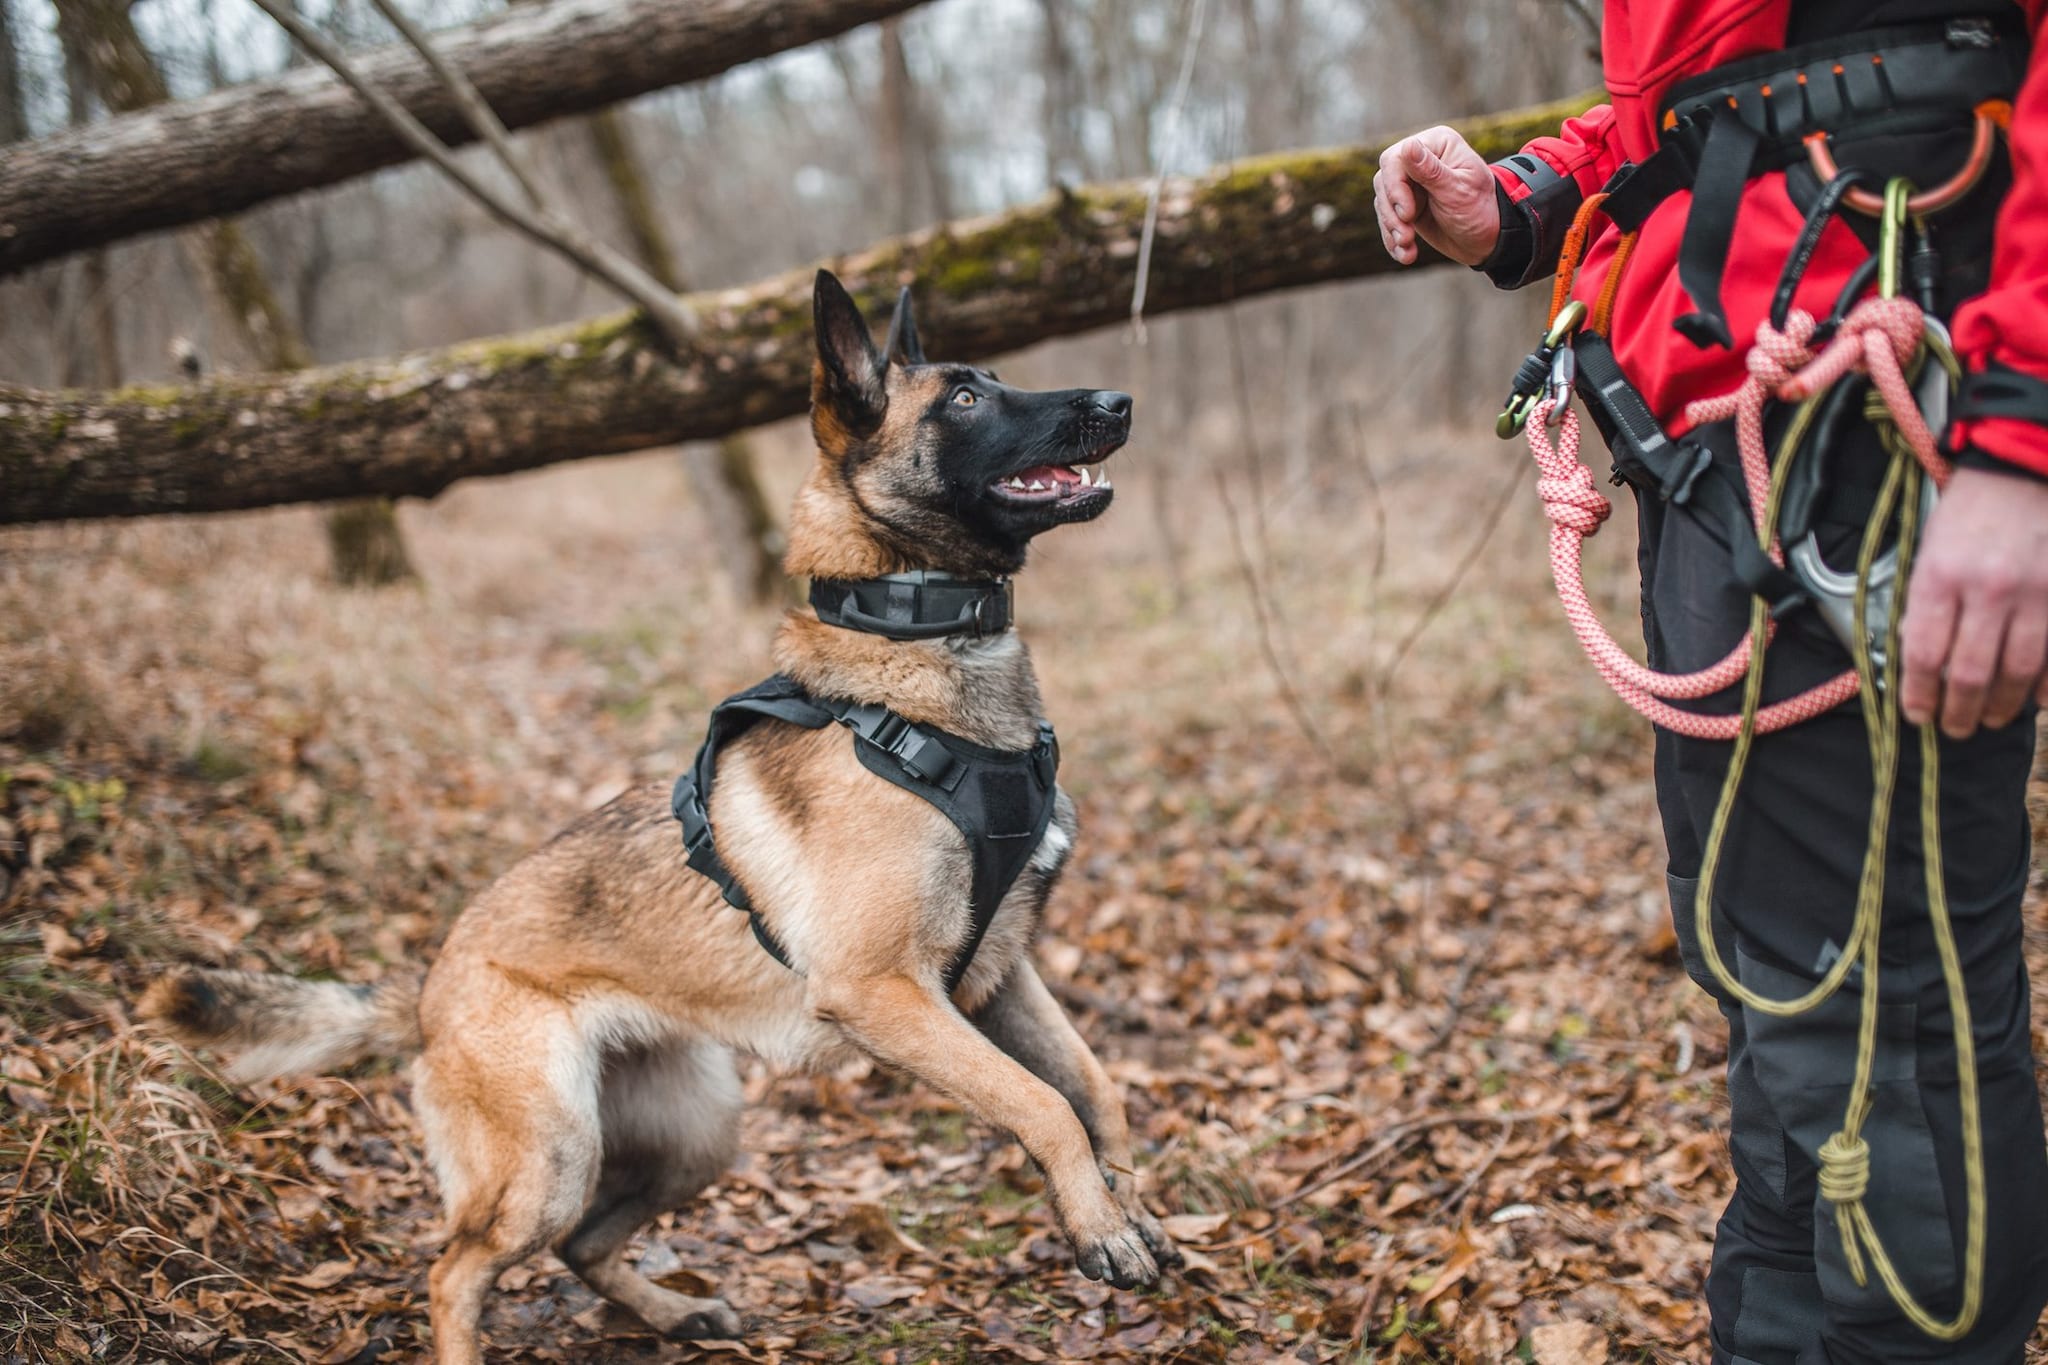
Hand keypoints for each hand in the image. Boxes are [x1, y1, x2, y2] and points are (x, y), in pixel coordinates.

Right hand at [1373, 125, 1501, 266]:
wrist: (1488, 239)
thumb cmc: (1480, 209)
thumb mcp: (1457, 191)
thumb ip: (1430, 170)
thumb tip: (1408, 146)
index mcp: (1436, 144)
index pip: (1396, 159)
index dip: (1395, 187)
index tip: (1407, 214)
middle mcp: (1420, 158)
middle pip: (1384, 181)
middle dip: (1392, 213)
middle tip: (1406, 237)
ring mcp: (1411, 182)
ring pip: (1382, 202)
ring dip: (1392, 229)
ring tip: (1407, 249)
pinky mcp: (1406, 204)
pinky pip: (1387, 219)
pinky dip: (1392, 239)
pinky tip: (1405, 254)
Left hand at [1900, 464, 2047, 737]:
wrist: (2021, 469)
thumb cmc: (1970, 511)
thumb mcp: (1929, 551)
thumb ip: (1925, 604)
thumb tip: (1918, 661)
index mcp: (1940, 576)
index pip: (1922, 654)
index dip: (1917, 695)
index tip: (1916, 713)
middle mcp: (1987, 589)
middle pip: (1969, 673)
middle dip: (1959, 711)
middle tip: (1954, 727)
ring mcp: (2034, 593)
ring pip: (2017, 671)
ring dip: (2001, 705)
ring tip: (1989, 717)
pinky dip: (2046, 685)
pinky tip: (2035, 699)